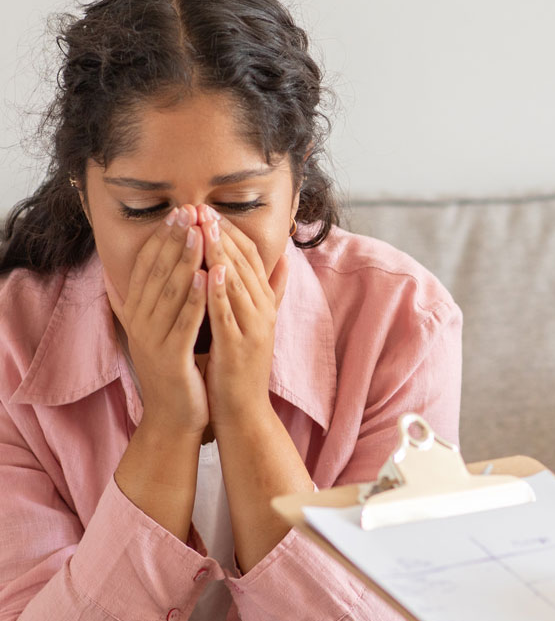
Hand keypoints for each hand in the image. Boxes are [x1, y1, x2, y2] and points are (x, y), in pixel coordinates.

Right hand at [105, 204, 207, 436]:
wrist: (174, 417)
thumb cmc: (175, 369)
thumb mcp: (161, 329)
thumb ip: (149, 302)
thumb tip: (122, 275)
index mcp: (139, 312)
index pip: (148, 266)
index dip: (162, 238)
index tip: (179, 211)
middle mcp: (140, 322)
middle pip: (157, 272)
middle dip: (174, 239)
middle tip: (188, 209)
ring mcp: (153, 340)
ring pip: (170, 293)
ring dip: (185, 261)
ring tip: (199, 232)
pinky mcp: (170, 357)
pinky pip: (185, 323)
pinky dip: (196, 299)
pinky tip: (209, 278)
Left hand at [201, 208, 287, 432]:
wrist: (243, 411)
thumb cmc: (242, 368)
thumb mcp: (257, 324)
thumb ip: (270, 292)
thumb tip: (285, 261)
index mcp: (265, 306)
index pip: (252, 259)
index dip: (233, 233)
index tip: (212, 211)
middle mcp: (263, 313)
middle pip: (246, 265)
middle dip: (223, 235)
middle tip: (203, 209)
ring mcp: (253, 329)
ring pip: (238, 284)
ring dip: (221, 254)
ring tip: (204, 228)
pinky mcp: (239, 347)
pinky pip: (228, 314)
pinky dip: (220, 292)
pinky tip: (209, 271)